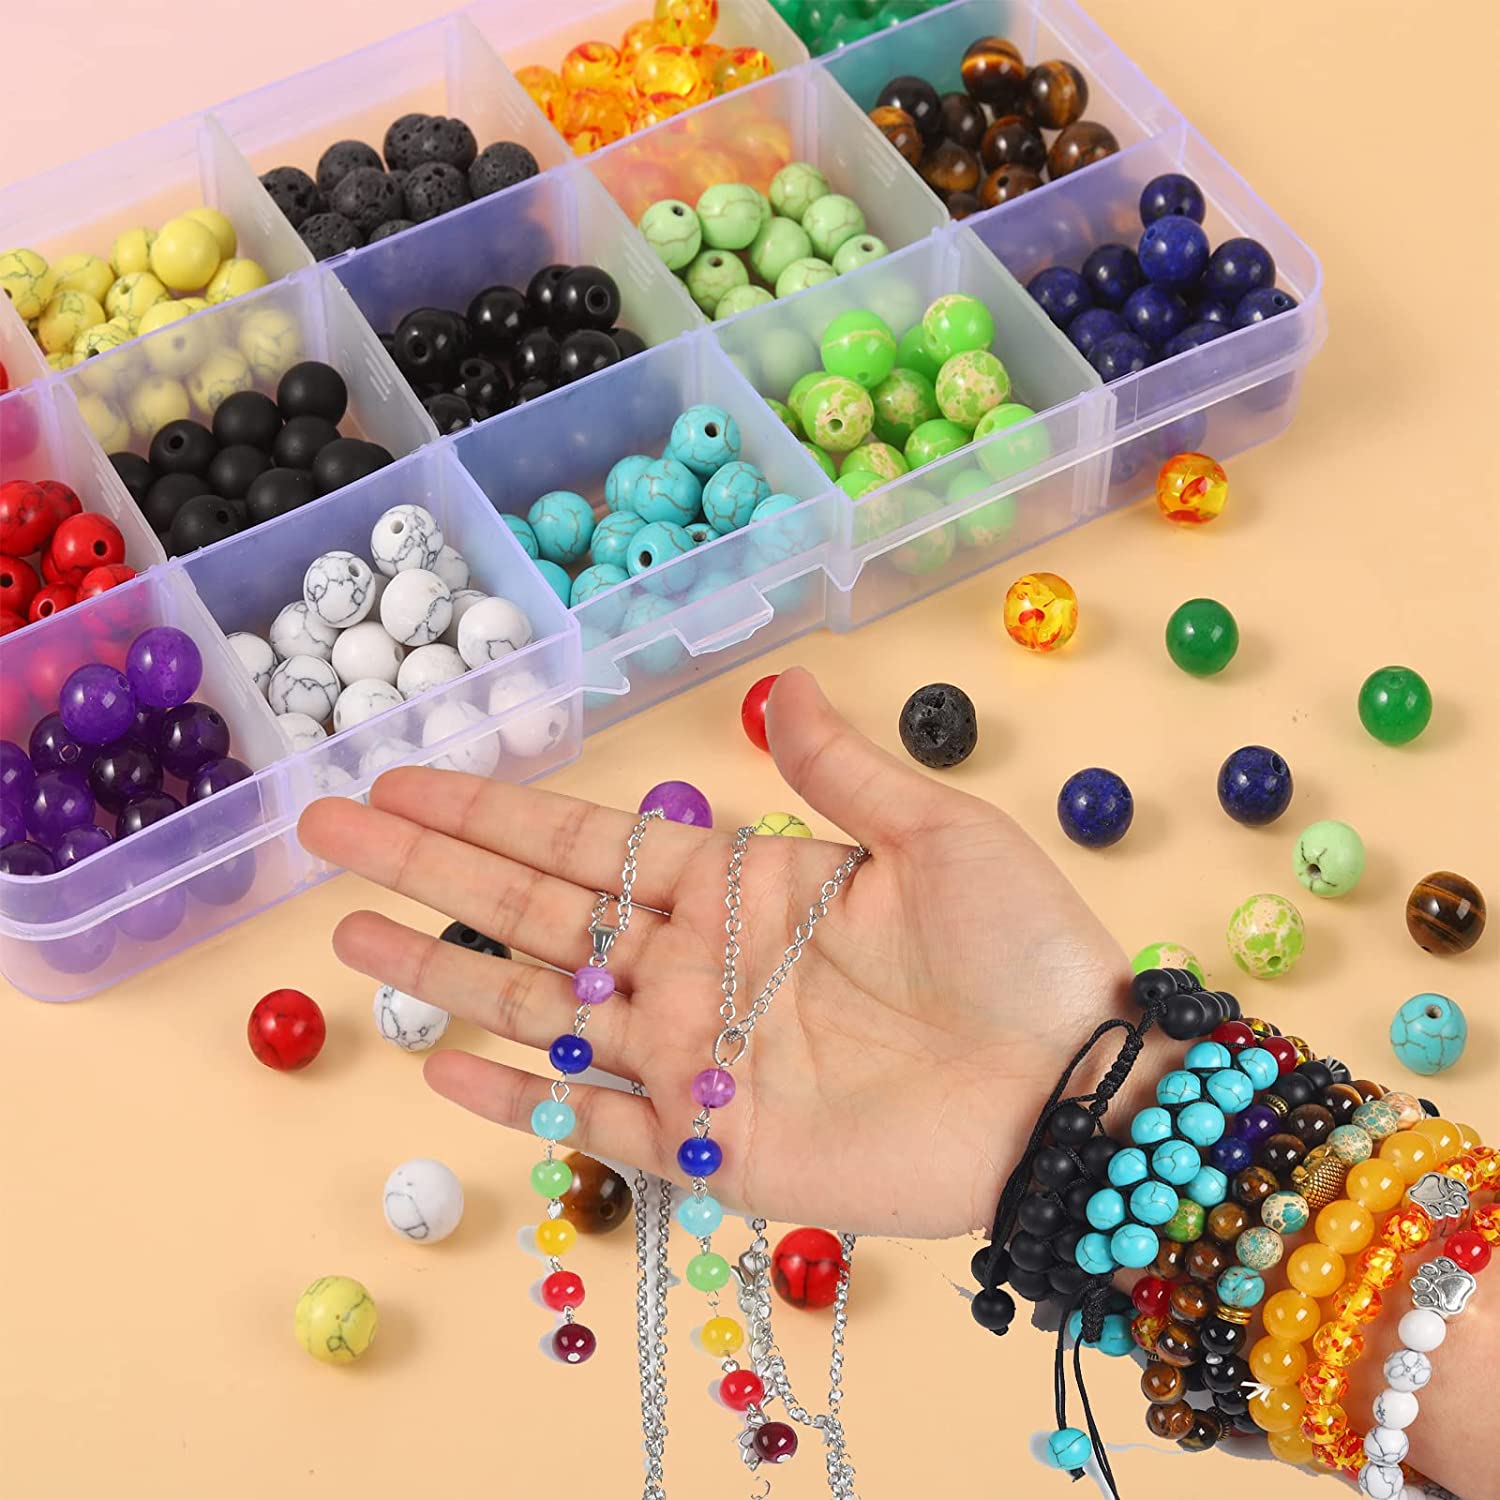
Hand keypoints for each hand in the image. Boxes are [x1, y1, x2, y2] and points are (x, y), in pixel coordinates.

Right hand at [298, 668, 1131, 1237]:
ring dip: (446, 978)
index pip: (584, 840)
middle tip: (326, 835)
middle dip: (429, 874)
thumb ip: (840, 769)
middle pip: (533, 914)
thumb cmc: (1018, 953)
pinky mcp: (718, 1154)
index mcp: (737, 886)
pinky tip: (447, 1071)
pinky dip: (521, 1105)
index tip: (404, 778)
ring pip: (541, 1014)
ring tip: (352, 938)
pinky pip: (597, 1128)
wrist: (1075, 1094)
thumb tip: (778, 684)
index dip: (491, 811)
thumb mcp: (934, 832)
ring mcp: (697, 1063)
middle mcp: (695, 969)